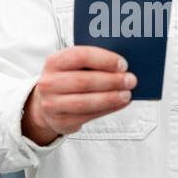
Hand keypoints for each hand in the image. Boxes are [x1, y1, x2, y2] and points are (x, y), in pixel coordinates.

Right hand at [22, 46, 136, 144]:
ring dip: (110, 98)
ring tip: (127, 95)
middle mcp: (49, 83)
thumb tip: (122, 67)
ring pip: (86, 102)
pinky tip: (119, 104)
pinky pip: (88, 116)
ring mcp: (52, 104)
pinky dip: (107, 109)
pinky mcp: (61, 121)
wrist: (46, 104)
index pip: (80, 56)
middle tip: (131, 80)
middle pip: (84, 81)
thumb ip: (93, 63)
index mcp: (54, 62)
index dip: (104, 60)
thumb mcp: (72, 66)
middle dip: (111, 81)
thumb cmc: (68, 79)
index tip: (123, 64)